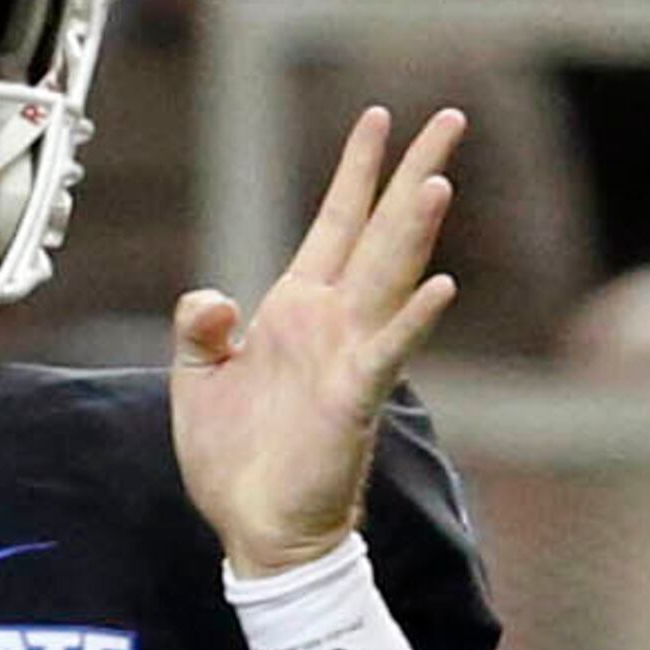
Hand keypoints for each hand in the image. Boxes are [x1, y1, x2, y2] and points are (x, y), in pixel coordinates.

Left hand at [169, 103, 459, 570]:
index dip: (357, 172)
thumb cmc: (236, 460)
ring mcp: (347, 358)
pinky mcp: (351, 401)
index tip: (380, 119)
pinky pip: (386, 354)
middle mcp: (332, 324)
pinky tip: (440, 288)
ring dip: (415, 230)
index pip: (336, 224)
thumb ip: (200, 326)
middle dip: (412, 174)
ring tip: (439, 178)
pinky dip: (413, 321)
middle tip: (451, 118)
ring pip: (390, 278)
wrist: (254, 531)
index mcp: (297, 310)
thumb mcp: (198, 377)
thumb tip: (214, 296)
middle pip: (381, 233)